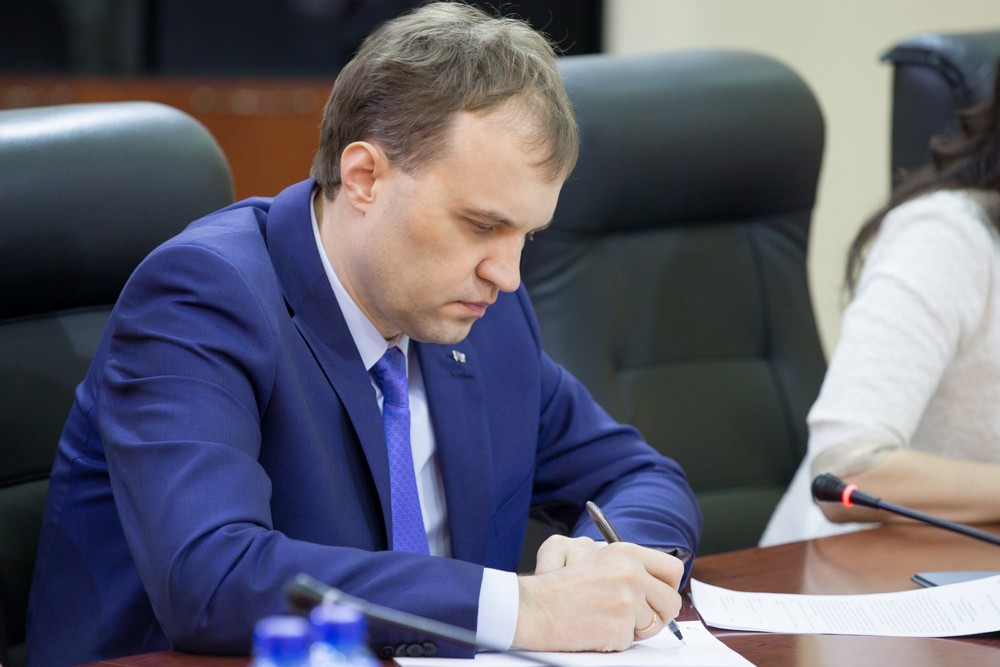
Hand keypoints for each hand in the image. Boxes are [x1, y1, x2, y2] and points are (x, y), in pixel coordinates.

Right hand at [513, 541, 683, 651]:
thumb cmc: (559, 585)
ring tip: (605, 619)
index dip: (667, 586)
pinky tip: (595, 628)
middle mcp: (631, 573)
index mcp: (626, 552)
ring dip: (633, 628)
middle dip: (658, 614)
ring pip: (653, 625)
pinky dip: (614, 640)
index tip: (658, 596)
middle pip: (671, 602)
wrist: (534, 607)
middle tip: (638, 617)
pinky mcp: (620, 627)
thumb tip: (656, 582)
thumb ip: (628, 565)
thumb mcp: (593, 557)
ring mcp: (627, 601)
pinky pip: (630, 641)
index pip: (672, 569)